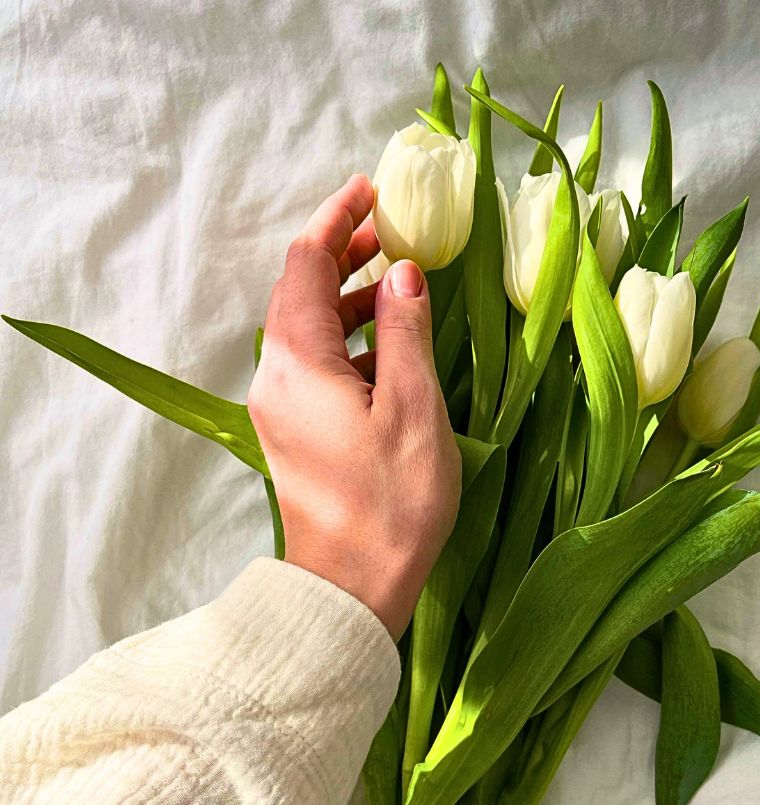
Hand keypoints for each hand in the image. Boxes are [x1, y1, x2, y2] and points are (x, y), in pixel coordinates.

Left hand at [248, 175, 461, 639]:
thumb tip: (403, 272)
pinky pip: (317, 366)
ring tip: (401, 284)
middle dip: (345, 255)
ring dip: (351, 299)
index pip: (305, 263)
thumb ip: (406, 329)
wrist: (353, 588)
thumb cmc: (391, 501)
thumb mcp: (412, 406)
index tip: (372, 190)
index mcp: (299, 361)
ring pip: (311, 331)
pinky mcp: (296, 434)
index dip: (337, 220)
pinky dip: (351, 342)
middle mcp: (277, 377)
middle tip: (395, 232)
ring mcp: (282, 408)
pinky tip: (391, 348)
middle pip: (303, 293)